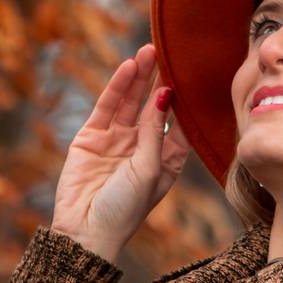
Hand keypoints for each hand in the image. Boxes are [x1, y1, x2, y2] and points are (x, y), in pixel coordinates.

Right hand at [50, 43, 190, 261]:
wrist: (86, 232)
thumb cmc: (126, 209)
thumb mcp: (149, 168)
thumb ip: (155, 131)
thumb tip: (164, 96)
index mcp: (167, 160)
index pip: (180, 123)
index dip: (187, 100)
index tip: (197, 75)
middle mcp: (143, 148)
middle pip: (155, 106)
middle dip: (162, 81)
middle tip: (171, 53)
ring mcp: (117, 141)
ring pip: (131, 102)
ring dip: (140, 77)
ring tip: (149, 51)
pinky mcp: (92, 137)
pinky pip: (107, 107)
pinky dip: (117, 87)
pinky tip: (128, 67)